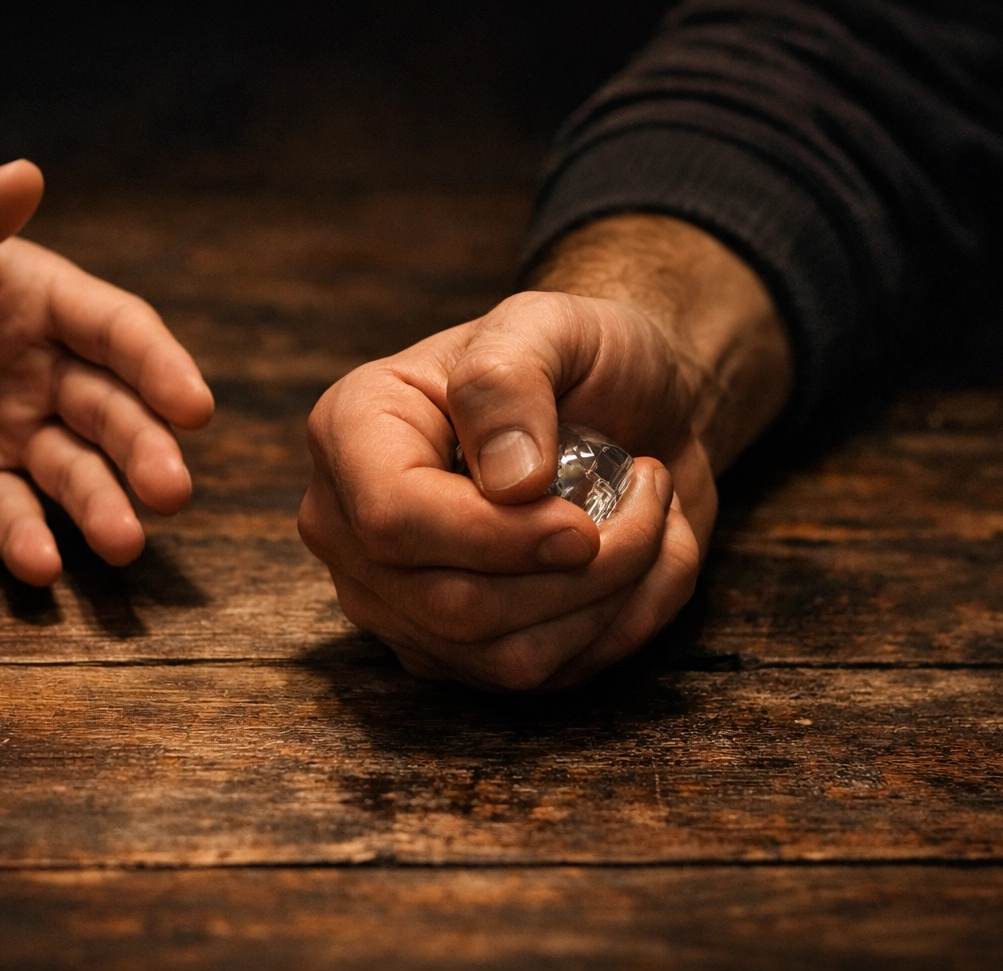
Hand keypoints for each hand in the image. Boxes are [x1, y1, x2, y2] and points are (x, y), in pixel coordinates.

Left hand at [0, 161, 213, 584]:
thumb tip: (26, 173)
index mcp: (44, 303)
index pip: (119, 333)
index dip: (160, 368)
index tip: (196, 407)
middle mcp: (45, 371)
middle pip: (113, 412)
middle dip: (146, 451)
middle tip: (171, 491)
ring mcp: (11, 432)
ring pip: (74, 472)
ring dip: (104, 506)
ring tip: (124, 544)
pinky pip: (7, 514)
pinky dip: (27, 540)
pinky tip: (43, 566)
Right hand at [299, 215, 791, 689]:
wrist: (630, 407)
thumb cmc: (580, 358)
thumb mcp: (550, 324)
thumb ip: (511, 379)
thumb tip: (511, 482)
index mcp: (352, 433)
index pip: (394, 521)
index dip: (497, 536)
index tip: (583, 519)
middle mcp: (351, 528)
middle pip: (453, 607)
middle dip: (579, 572)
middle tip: (650, 493)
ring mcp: (395, 601)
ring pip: (502, 657)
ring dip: (610, 599)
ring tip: (649, 518)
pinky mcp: (452, 652)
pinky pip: (541, 677)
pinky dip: (618, 626)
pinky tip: (639, 562)